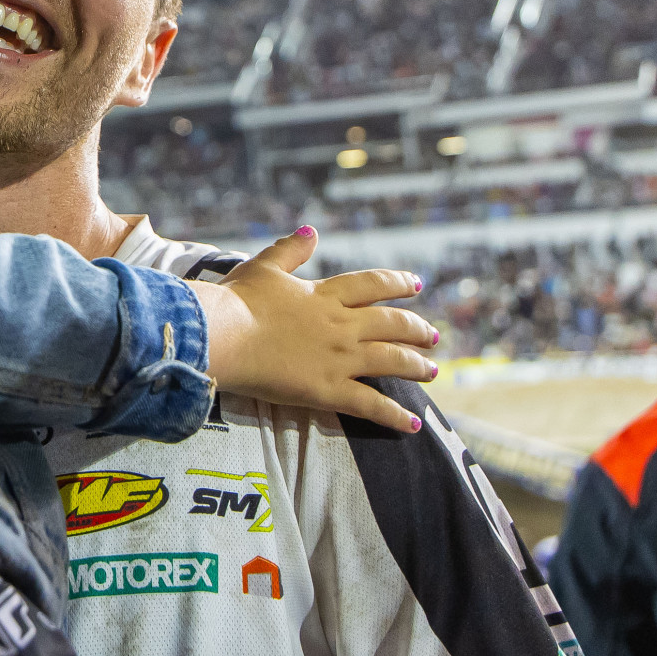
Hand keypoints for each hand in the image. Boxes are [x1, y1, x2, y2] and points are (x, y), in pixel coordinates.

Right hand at [190, 226, 438, 432]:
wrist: (223, 335)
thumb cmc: (237, 301)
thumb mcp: (263, 267)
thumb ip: (290, 249)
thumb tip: (312, 232)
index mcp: (325, 295)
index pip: (372, 285)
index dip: (397, 284)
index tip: (416, 285)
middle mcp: (340, 326)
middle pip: (391, 325)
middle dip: (416, 330)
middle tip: (433, 336)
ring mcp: (338, 359)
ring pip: (390, 361)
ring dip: (415, 366)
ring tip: (432, 372)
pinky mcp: (328, 391)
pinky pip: (370, 404)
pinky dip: (394, 414)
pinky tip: (413, 423)